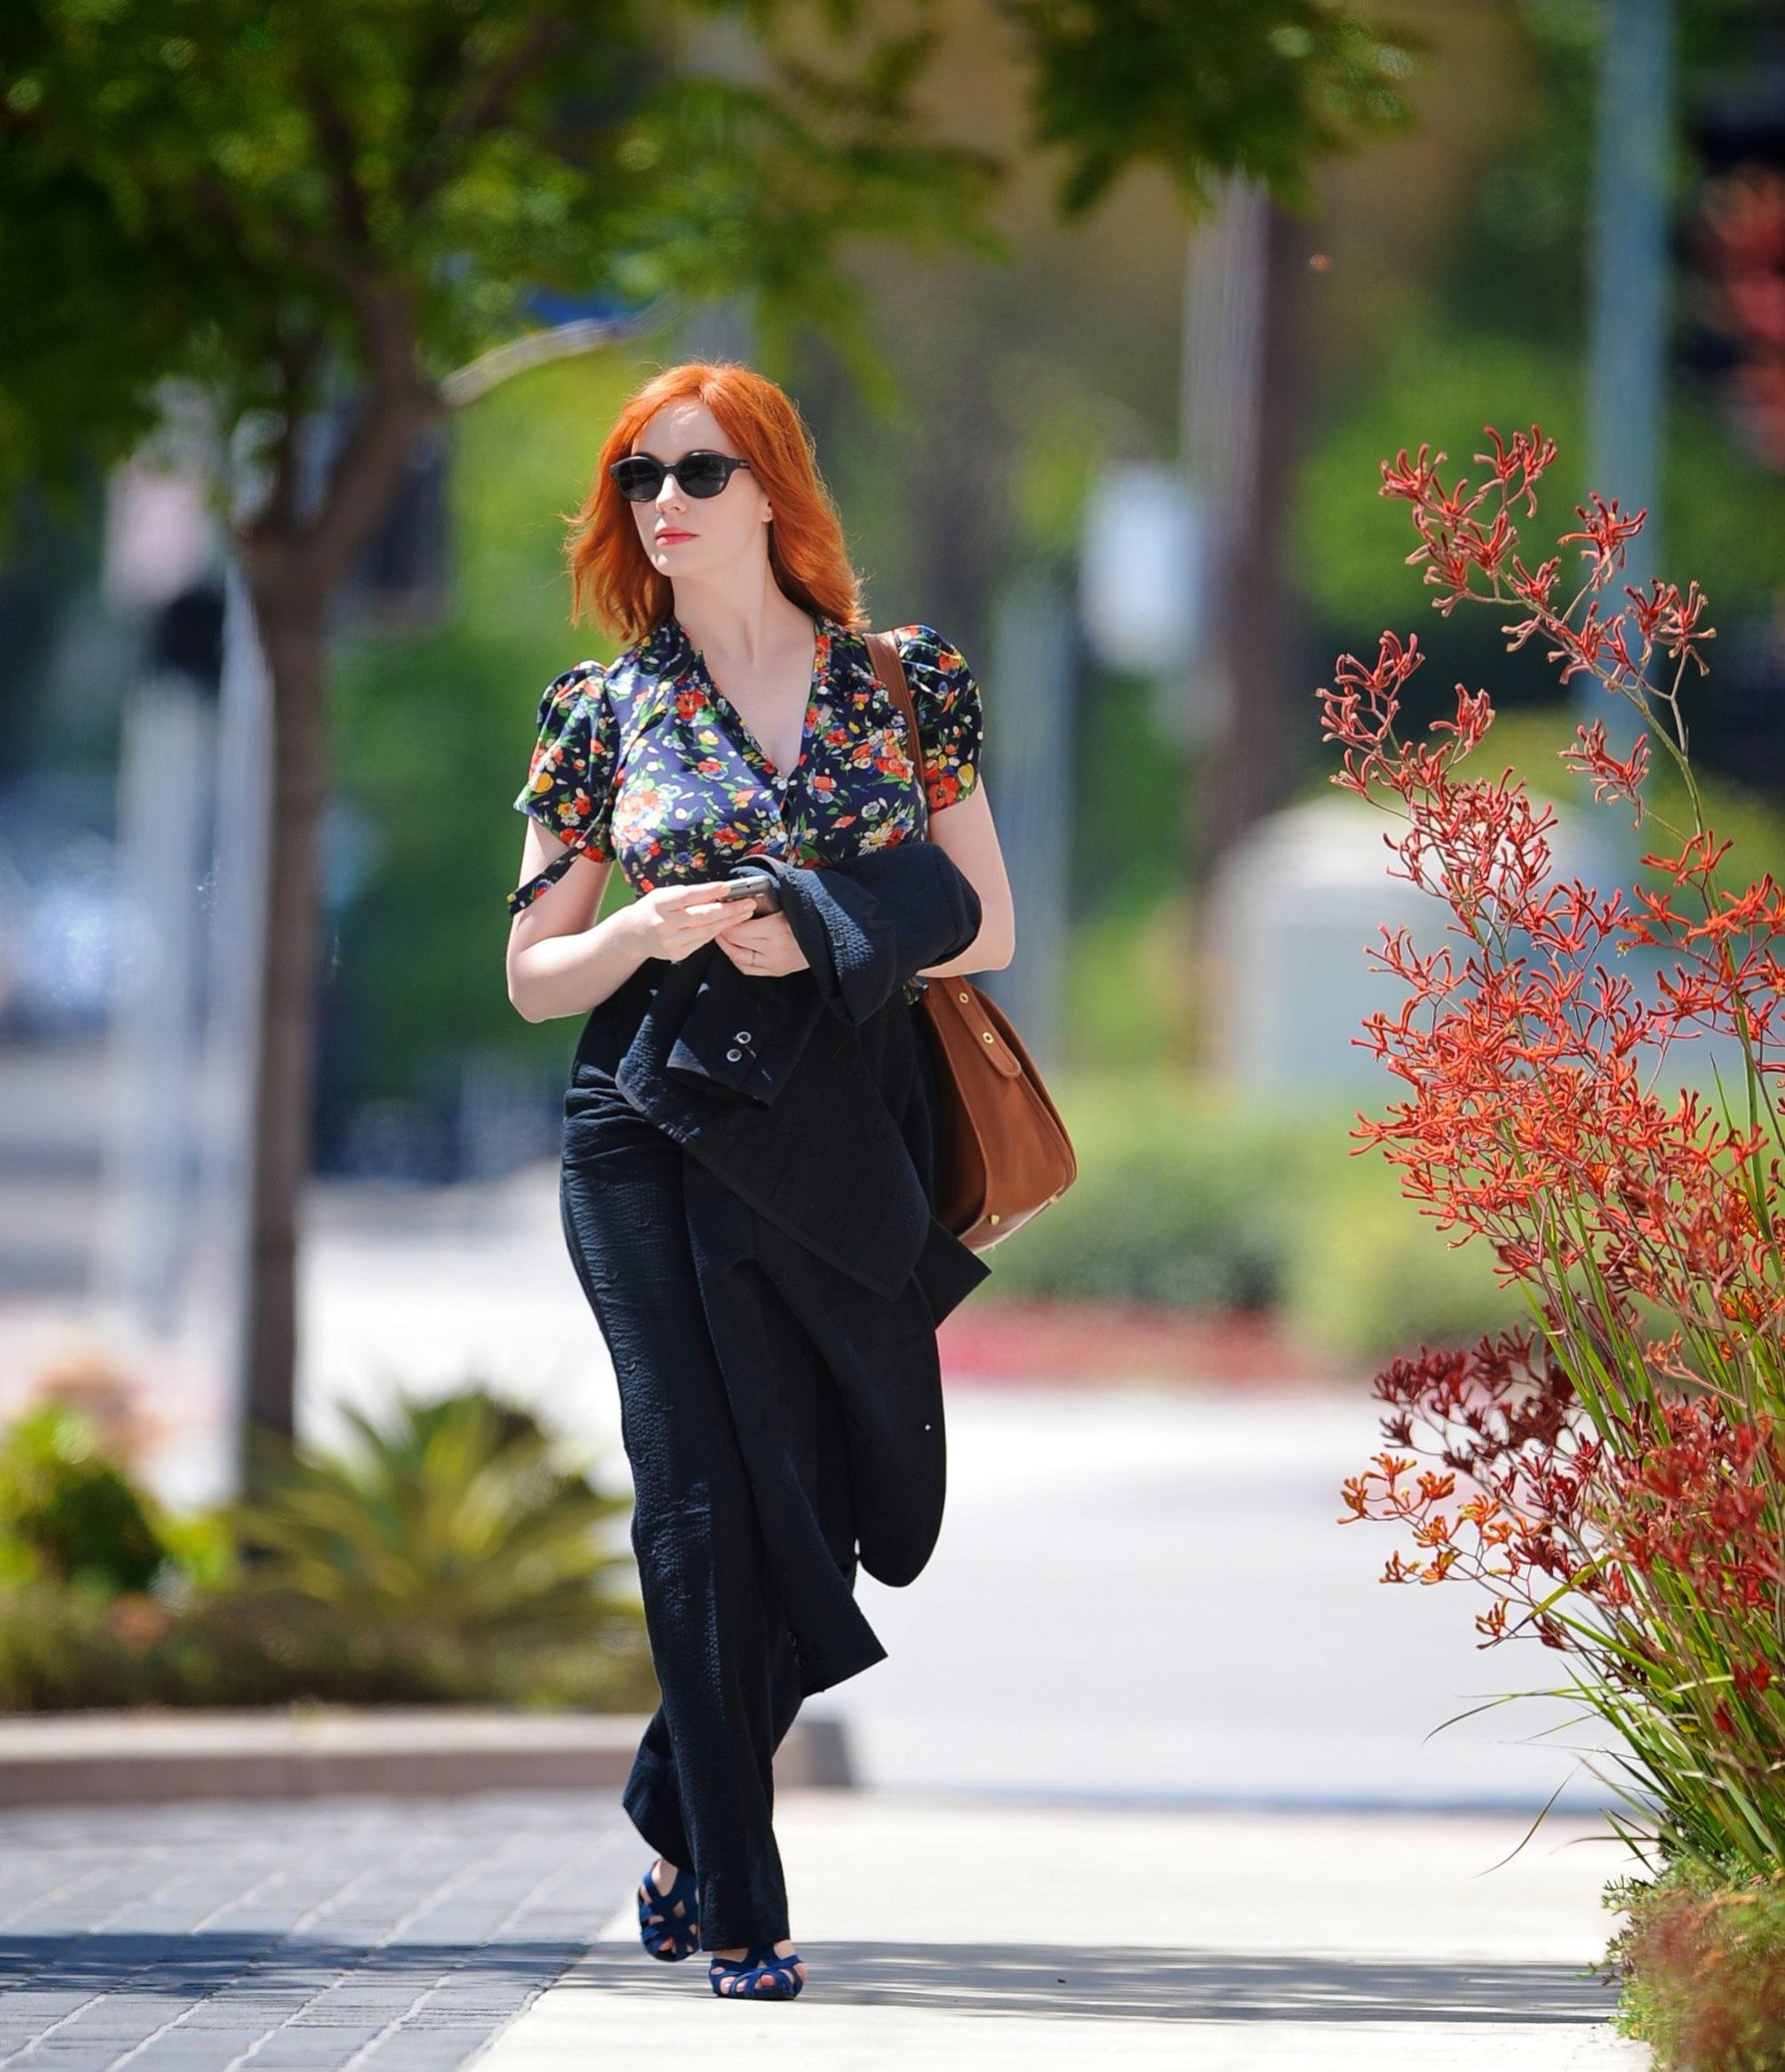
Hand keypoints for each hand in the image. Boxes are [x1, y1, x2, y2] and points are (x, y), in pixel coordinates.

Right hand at [620, 881, 759, 964]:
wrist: (632, 935)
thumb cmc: (652, 909)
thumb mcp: (664, 895)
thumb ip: (687, 894)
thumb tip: (716, 892)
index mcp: (660, 903)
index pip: (689, 896)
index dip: (710, 892)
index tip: (729, 887)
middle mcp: (665, 923)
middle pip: (703, 916)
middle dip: (730, 909)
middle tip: (749, 903)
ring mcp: (671, 941)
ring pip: (707, 931)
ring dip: (729, 921)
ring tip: (745, 912)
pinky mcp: (677, 953)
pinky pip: (702, 941)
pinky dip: (716, 931)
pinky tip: (728, 924)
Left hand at [711, 904, 809, 977]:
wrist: (828, 937)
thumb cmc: (806, 916)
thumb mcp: (785, 905)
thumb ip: (762, 905)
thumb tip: (737, 903)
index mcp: (776, 928)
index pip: (739, 929)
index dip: (726, 922)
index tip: (720, 914)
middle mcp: (774, 948)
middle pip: (736, 943)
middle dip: (723, 933)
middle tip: (716, 923)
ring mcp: (775, 963)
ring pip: (739, 959)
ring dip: (727, 948)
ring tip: (721, 936)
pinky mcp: (776, 971)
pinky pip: (748, 969)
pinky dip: (737, 959)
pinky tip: (733, 950)